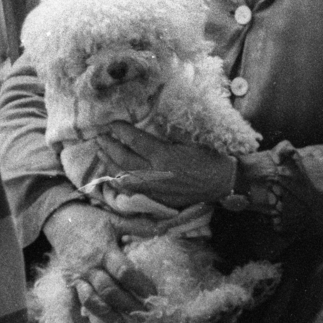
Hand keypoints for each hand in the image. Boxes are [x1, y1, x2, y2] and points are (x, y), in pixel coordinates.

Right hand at [43, 202, 155, 322]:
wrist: (61, 220)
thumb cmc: (93, 221)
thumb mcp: (115, 220)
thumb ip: (139, 226)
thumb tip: (165, 227)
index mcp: (104, 251)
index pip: (123, 271)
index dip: (139, 284)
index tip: (154, 294)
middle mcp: (90, 267)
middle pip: (109, 290)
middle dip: (127, 304)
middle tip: (144, 315)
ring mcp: (77, 277)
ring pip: (90, 300)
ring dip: (107, 315)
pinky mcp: (68, 285)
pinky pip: (72, 306)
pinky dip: (80, 322)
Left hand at [94, 121, 235, 208]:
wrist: (222, 183)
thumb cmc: (208, 158)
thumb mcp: (187, 140)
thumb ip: (167, 133)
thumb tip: (152, 122)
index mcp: (163, 156)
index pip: (134, 140)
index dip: (120, 131)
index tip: (112, 124)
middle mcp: (155, 174)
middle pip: (123, 159)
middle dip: (109, 146)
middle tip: (100, 137)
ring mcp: (154, 189)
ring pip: (123, 178)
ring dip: (110, 165)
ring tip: (101, 154)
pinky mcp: (157, 199)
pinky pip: (133, 191)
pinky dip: (121, 182)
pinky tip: (115, 175)